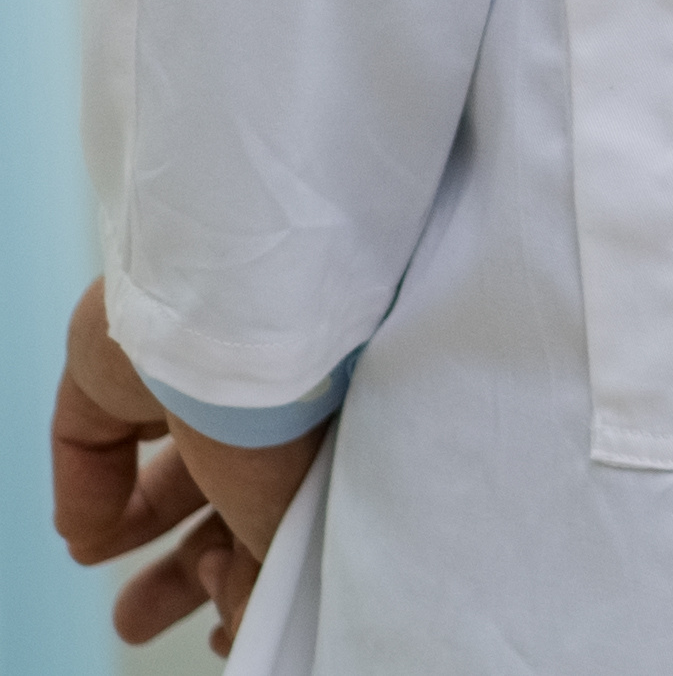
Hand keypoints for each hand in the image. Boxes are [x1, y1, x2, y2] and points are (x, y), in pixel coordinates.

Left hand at [52, 284, 315, 655]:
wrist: (243, 303)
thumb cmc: (296, 402)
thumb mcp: (293, 512)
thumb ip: (271, 577)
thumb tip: (246, 626)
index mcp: (326, 422)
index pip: (291, 511)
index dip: (262, 576)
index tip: (234, 628)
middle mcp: (264, 397)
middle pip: (228, 500)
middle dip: (202, 572)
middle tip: (172, 622)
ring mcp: (185, 377)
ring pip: (164, 474)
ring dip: (144, 548)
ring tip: (128, 616)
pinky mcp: (112, 366)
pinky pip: (92, 439)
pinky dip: (91, 497)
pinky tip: (88, 540)